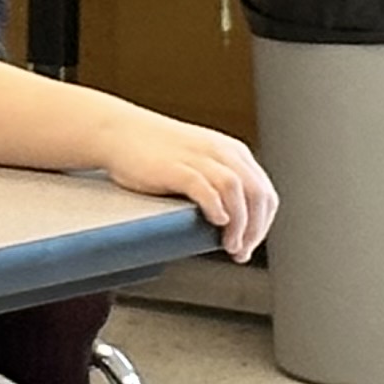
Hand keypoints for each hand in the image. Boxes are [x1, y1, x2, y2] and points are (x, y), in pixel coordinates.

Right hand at [92, 104, 277, 259]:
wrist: (118, 132)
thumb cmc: (154, 153)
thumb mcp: (199, 162)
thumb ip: (218, 183)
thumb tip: (232, 223)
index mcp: (232, 152)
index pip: (265, 192)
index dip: (262, 224)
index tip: (248, 245)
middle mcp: (221, 152)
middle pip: (257, 193)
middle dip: (255, 229)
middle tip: (240, 251)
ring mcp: (198, 158)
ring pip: (237, 191)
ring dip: (240, 223)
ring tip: (229, 245)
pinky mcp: (176, 167)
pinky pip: (206, 187)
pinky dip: (216, 207)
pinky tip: (216, 221)